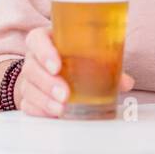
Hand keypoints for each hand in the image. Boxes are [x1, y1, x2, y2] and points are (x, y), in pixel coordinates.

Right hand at [15, 26, 134, 117]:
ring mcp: (29, 79)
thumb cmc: (74, 59)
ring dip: (45, 99)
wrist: (55, 71)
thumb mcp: (88, 57)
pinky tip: (52, 114)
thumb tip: (126, 82)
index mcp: (47, 40)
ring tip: (61, 108)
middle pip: (32, 67)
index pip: (36, 39)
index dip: (44, 51)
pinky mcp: (28, 97)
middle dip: (48, 83)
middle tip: (64, 94)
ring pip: (29, 88)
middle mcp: (34, 58)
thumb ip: (107, 66)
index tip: (56, 66)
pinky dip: (40, 110)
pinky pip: (28, 104)